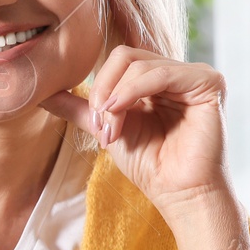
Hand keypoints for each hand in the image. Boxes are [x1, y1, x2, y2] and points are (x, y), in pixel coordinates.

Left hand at [38, 46, 231, 221]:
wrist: (178, 193)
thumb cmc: (149, 165)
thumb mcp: (106, 129)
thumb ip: (80, 109)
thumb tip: (41, 94)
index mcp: (155, 79)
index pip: (117, 60)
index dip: (98, 87)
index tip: (95, 124)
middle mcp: (175, 72)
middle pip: (124, 56)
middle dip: (103, 90)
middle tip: (101, 125)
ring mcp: (192, 75)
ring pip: (137, 63)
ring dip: (116, 98)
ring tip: (113, 131)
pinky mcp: (207, 83)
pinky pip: (161, 73)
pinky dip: (133, 91)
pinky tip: (120, 113)